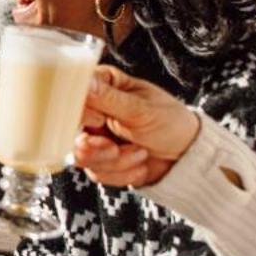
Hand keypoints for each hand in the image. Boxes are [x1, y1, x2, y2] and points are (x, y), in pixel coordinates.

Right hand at [74, 65, 200, 188]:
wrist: (187, 157)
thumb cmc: (171, 122)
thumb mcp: (140, 109)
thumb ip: (107, 98)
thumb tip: (82, 82)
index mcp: (101, 85)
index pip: (70, 96)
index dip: (79, 114)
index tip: (100, 121)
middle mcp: (93, 110)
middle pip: (68, 132)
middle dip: (97, 147)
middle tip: (115, 147)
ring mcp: (94, 137)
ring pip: (81, 157)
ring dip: (115, 161)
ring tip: (139, 152)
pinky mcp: (99, 160)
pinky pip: (95, 173)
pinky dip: (121, 173)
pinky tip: (139, 163)